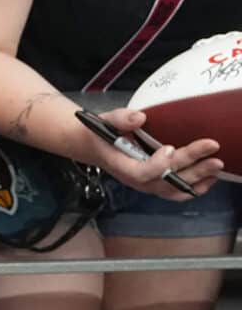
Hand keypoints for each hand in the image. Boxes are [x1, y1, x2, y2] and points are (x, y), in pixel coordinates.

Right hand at [87, 106, 223, 197]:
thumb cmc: (100, 133)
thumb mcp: (104, 121)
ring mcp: (146, 184)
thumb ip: (120, 118)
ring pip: (173, 188)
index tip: (170, 147)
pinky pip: (175, 192)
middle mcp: (134, 179)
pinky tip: (209, 178)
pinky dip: (194, 187)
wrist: (93, 146)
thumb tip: (140, 117)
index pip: (140, 173)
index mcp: (120, 164)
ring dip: (197, 177)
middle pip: (164, 180)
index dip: (158, 165)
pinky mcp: (155, 184)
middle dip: (190, 165)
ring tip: (215, 165)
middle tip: (210, 149)